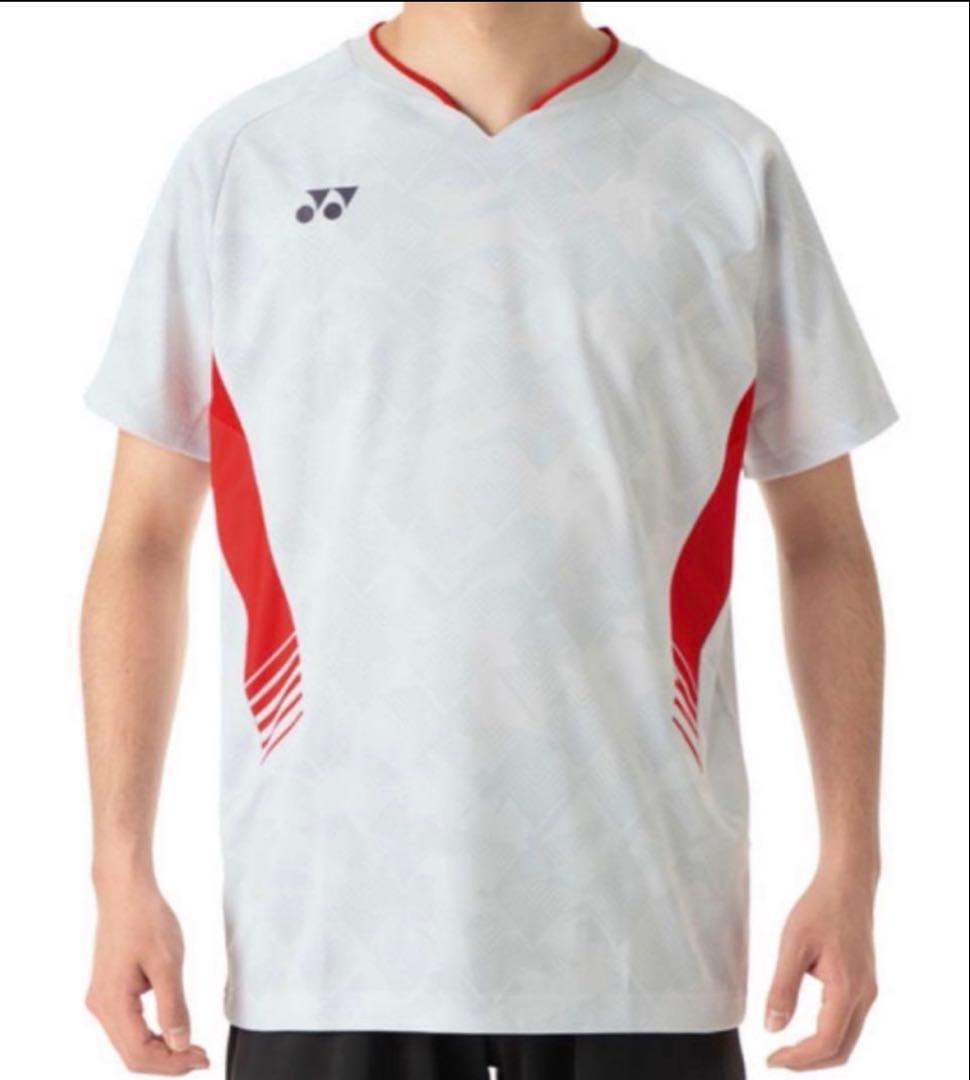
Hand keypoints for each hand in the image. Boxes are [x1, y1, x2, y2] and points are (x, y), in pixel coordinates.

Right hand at [86, 877, 208, 1074]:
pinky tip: (173, 1028)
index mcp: (112, 1003)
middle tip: (201, 1056)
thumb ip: (173, 1007)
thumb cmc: (146, 919)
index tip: (202, 1058)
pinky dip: (152, 1034)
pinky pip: (128, 1026)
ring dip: (161, 1049)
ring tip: (191, 1046)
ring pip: (129, 1042)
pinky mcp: (109, 990)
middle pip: (132, 1054)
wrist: (125, 891)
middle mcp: (100, 1007)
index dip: (173, 1063)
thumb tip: (181, 1045)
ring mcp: (102, 999)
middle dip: (168, 1061)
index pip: (140, 1054)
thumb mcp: (167, 963)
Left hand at [765, 868, 878, 1069]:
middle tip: (776, 1059)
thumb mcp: (793, 945)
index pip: (826, 1042)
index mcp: (848, 988)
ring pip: (847, 1040)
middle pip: (840, 1050)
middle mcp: (864, 996)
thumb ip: (782, 988)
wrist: (848, 884)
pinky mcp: (863, 984)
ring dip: (818, 1052)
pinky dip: (827, 1037)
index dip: (798, 1058)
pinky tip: (804, 1030)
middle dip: (808, 1062)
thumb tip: (772, 1027)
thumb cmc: (819, 908)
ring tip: (786, 1049)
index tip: (770, 1058)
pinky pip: (849, 1023)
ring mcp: (867, 991)